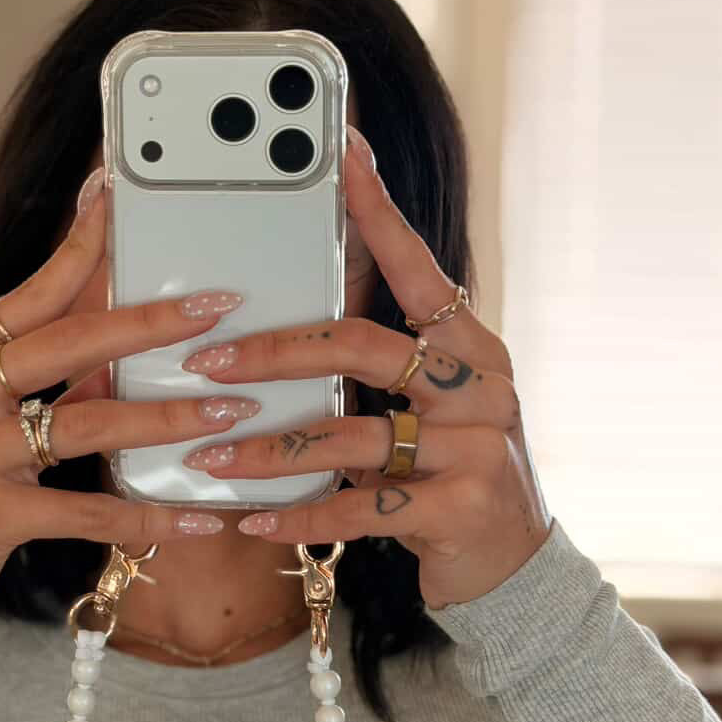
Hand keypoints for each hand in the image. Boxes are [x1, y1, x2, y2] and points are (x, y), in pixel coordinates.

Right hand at [0, 169, 260, 607]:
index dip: (79, 249)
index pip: (28, 294)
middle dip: (148, 323)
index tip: (120, 203)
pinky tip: (194, 519)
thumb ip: (36, 382)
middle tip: (214, 307)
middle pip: (65, 343)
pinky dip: (143, 517)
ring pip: (84, 424)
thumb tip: (119, 346)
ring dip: (164, 419)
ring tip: (226, 411)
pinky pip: (84, 511)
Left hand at [176, 125, 552, 611]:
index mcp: (470, 347)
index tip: (342, 153)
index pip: (419, 268)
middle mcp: (479, 385)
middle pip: (362, 347)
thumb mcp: (429, 410)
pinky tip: (252, 520)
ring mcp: (476, 447)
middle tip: (208, 364)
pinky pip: (358, 507)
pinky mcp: (458, 508)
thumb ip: (378, 371)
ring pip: (348, 436)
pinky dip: (298, 514)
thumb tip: (284, 331)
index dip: (379, 213)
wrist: (513, 567)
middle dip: (274, 352)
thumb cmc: (450, 475)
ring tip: (208, 456)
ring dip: (268, 449)